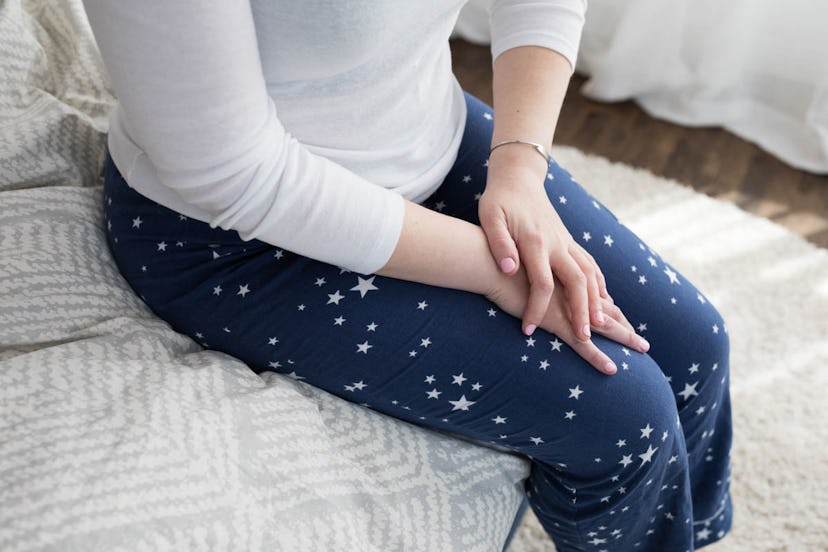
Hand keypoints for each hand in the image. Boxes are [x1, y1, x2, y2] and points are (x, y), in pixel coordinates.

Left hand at [480, 146, 608, 339]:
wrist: (518, 177)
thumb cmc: (498, 201)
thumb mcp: (490, 218)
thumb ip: (500, 244)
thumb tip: (509, 269)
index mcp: (536, 242)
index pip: (541, 283)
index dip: (536, 309)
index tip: (528, 330)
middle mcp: (557, 243)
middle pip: (577, 282)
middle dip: (581, 312)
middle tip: (585, 338)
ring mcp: (566, 241)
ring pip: (589, 274)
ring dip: (596, 300)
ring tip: (600, 325)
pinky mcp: (569, 240)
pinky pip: (590, 264)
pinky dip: (599, 283)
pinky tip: (603, 299)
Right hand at [486, 270, 648, 374]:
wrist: (486, 260)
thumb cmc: (492, 260)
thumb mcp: (510, 261)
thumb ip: (520, 266)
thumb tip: (513, 269)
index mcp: (560, 275)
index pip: (590, 290)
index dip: (604, 301)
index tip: (615, 309)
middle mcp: (568, 290)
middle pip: (604, 307)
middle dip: (623, 320)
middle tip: (639, 334)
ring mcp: (565, 306)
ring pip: (603, 325)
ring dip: (624, 337)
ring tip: (643, 348)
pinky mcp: (555, 322)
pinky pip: (582, 344)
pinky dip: (597, 357)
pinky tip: (612, 369)